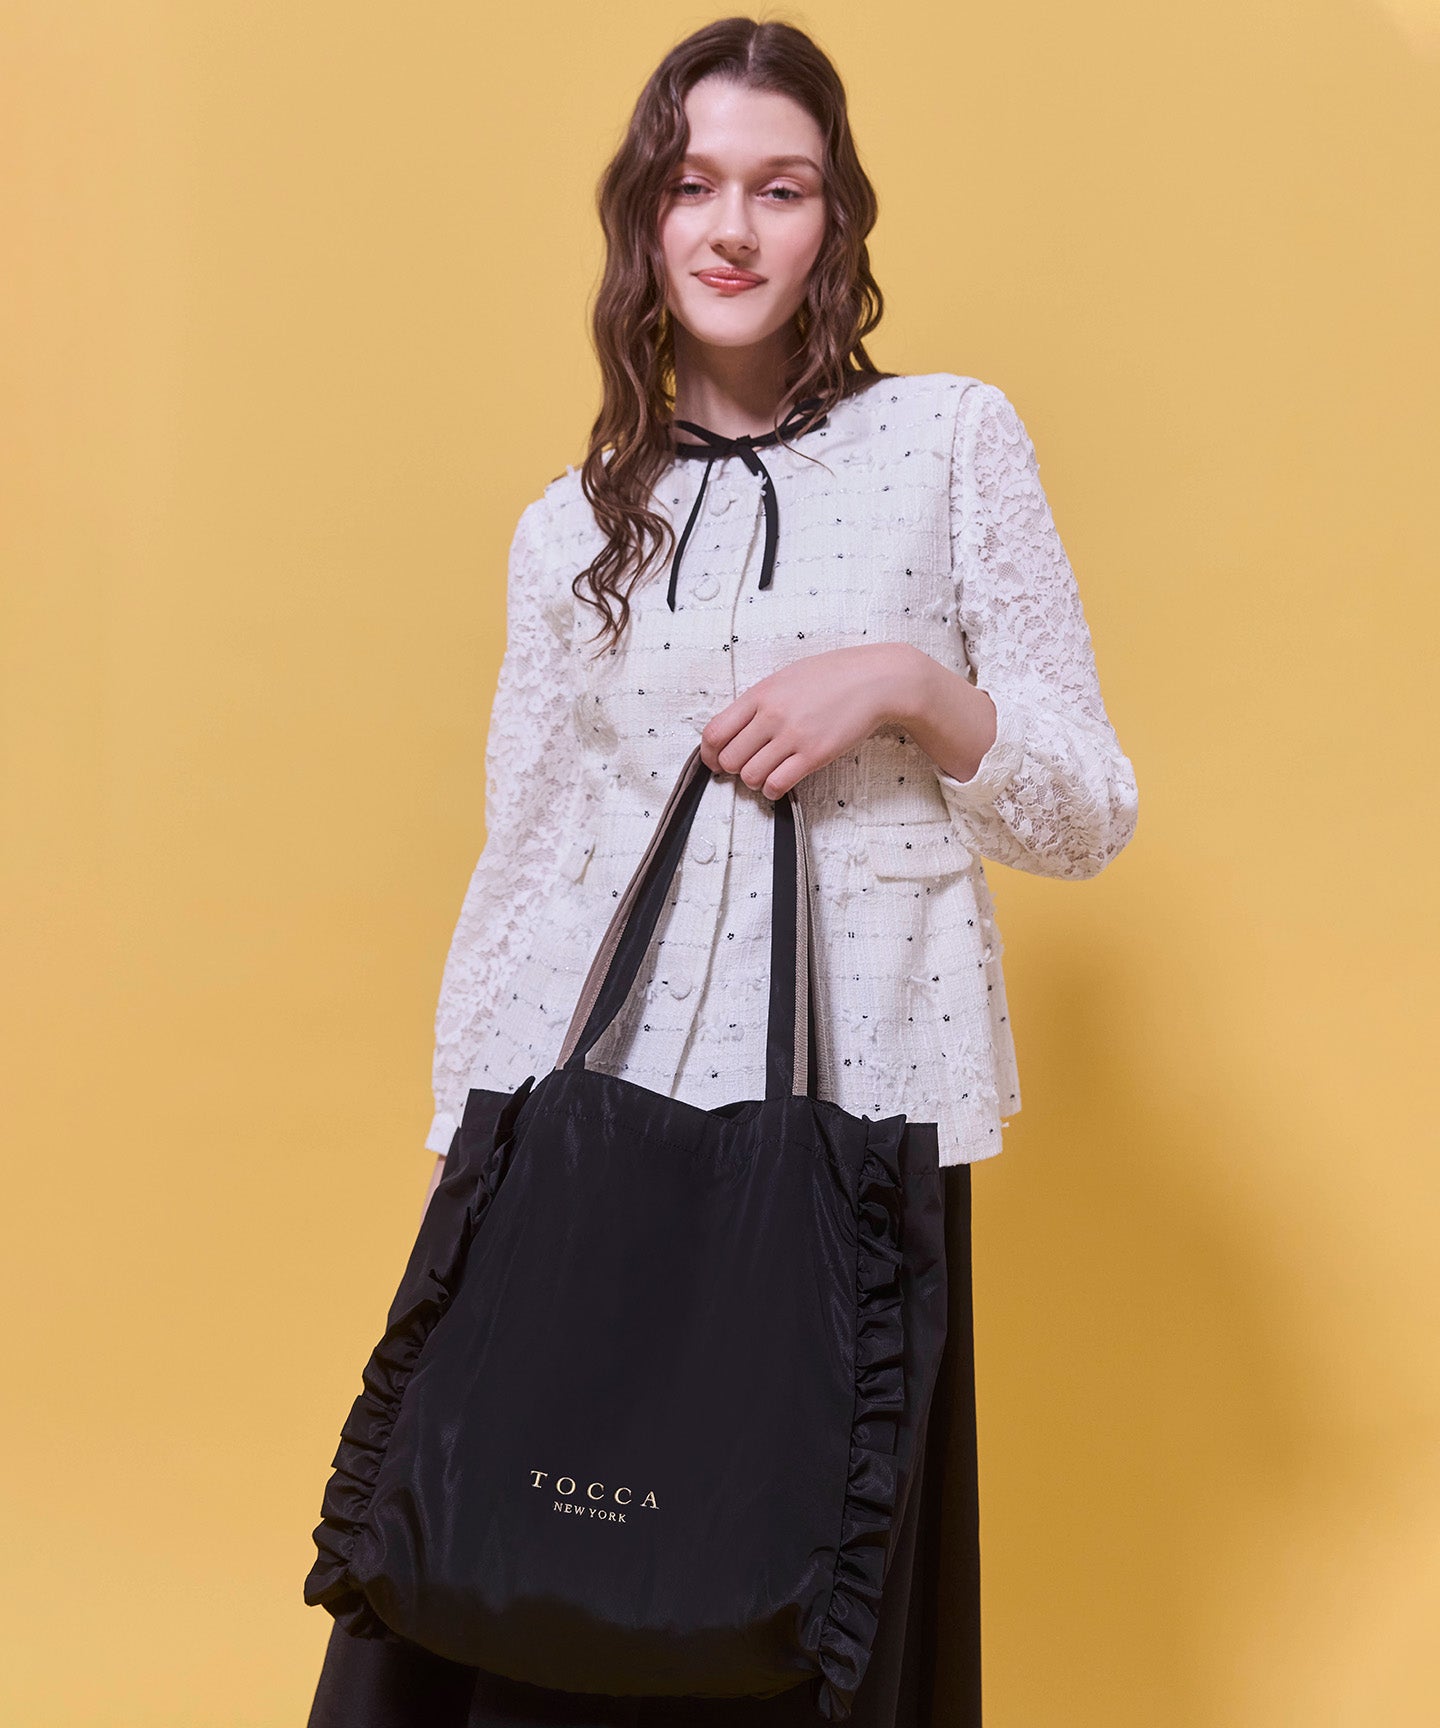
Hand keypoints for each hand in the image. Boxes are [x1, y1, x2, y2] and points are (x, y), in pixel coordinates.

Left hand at [699, 643, 923, 799]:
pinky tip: (781, 781)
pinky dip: (772, 789)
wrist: (875, 680)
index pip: (715, 732)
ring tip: (766, 773)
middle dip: (733, 769)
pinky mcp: (814, 754)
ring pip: (750, 776)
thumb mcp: (787, 677)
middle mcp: (772, 715)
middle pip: (729, 759)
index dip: (709, 754)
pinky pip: (777, 784)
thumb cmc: (834, 675)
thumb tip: (736, 727)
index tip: (715, 761)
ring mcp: (793, 736)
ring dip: (754, 781)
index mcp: (761, 693)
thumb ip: (760, 701)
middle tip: (746, 766)